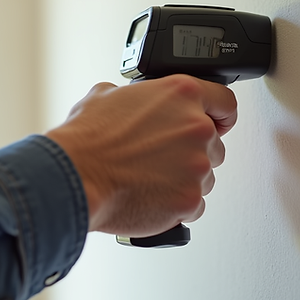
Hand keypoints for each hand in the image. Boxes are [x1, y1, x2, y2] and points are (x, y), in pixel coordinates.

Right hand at [45, 75, 237, 236]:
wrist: (73, 178)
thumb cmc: (86, 140)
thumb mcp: (107, 95)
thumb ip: (139, 96)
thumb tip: (138, 103)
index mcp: (181, 94)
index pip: (225, 103)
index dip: (220, 116)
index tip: (218, 124)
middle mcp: (196, 127)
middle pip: (214, 144)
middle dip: (192, 152)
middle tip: (161, 159)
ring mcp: (196, 166)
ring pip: (205, 176)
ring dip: (185, 179)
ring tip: (150, 179)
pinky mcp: (190, 200)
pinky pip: (194, 205)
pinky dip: (177, 204)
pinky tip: (151, 197)